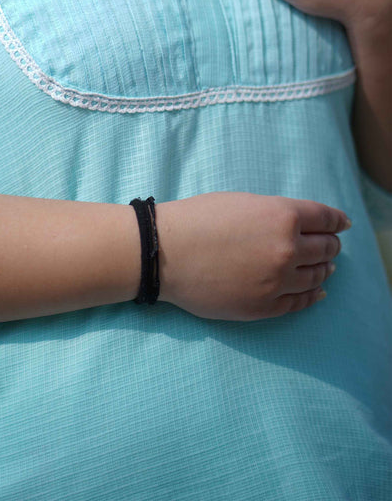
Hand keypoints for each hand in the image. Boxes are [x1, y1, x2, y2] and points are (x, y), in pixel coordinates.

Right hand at [157, 192, 350, 319]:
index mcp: (282, 216)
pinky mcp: (265, 306)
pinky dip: (313, 296)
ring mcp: (278, 281)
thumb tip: (300, 226)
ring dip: (323, 269)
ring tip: (325, 267)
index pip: (325, 218)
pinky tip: (317, 292)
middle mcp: (287, 249)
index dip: (337, 220)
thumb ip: (277, 214)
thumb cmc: (198, 219)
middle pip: (326, 248)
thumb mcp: (243, 202)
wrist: (165, 253)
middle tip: (330, 244)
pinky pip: (300, 302)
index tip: (342, 223)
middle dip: (330, 244)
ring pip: (316, 276)